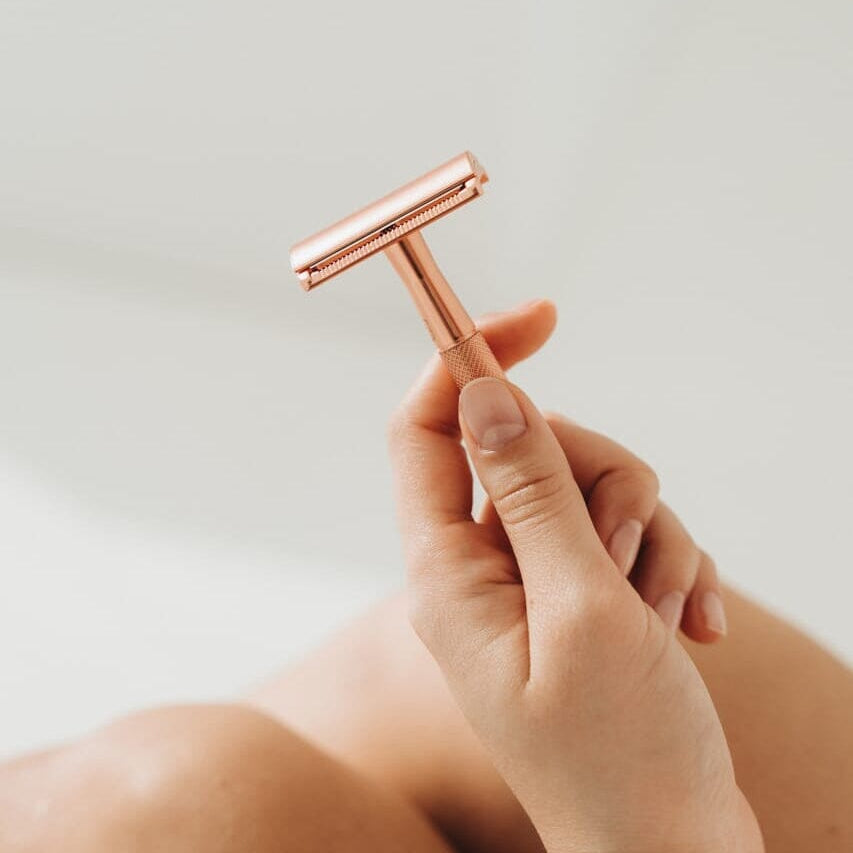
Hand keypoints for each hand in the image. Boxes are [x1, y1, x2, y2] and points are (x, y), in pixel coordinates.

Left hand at [389, 300, 763, 852]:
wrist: (675, 847)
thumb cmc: (621, 755)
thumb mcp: (579, 608)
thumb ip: (530, 492)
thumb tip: (480, 392)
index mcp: (449, 571)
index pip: (427, 429)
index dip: (468, 361)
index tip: (538, 316)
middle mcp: (483, 567)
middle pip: (530, 446)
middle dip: (601, 479)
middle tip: (627, 556)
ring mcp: (537, 580)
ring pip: (591, 485)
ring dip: (648, 534)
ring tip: (661, 615)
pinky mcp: (586, 595)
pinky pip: (628, 532)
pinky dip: (669, 566)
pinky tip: (694, 630)